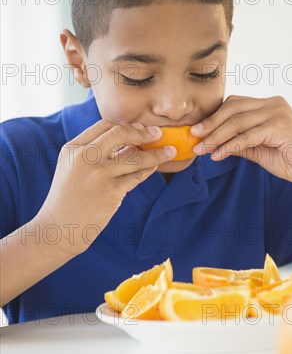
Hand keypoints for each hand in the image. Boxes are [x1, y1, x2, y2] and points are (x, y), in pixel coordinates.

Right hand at [37, 120, 176, 254]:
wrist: (60, 228)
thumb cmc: (69, 197)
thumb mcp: (73, 168)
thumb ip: (96, 153)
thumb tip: (133, 142)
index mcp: (73, 148)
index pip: (104, 125)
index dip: (126, 126)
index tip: (140, 129)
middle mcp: (85, 158)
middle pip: (120, 133)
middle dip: (143, 132)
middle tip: (158, 133)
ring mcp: (99, 175)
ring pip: (135, 157)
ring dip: (156, 153)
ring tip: (170, 151)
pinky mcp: (112, 193)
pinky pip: (137, 176)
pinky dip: (149, 170)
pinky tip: (155, 167)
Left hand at [191, 95, 291, 189]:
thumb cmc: (291, 160)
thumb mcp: (258, 150)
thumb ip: (238, 142)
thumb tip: (212, 143)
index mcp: (268, 105)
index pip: (234, 104)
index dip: (213, 117)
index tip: (197, 131)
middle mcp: (273, 103)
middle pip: (232, 107)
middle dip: (211, 123)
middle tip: (194, 137)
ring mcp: (277, 112)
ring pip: (237, 120)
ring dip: (216, 136)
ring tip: (202, 149)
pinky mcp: (280, 126)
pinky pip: (247, 135)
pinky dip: (230, 145)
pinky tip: (218, 154)